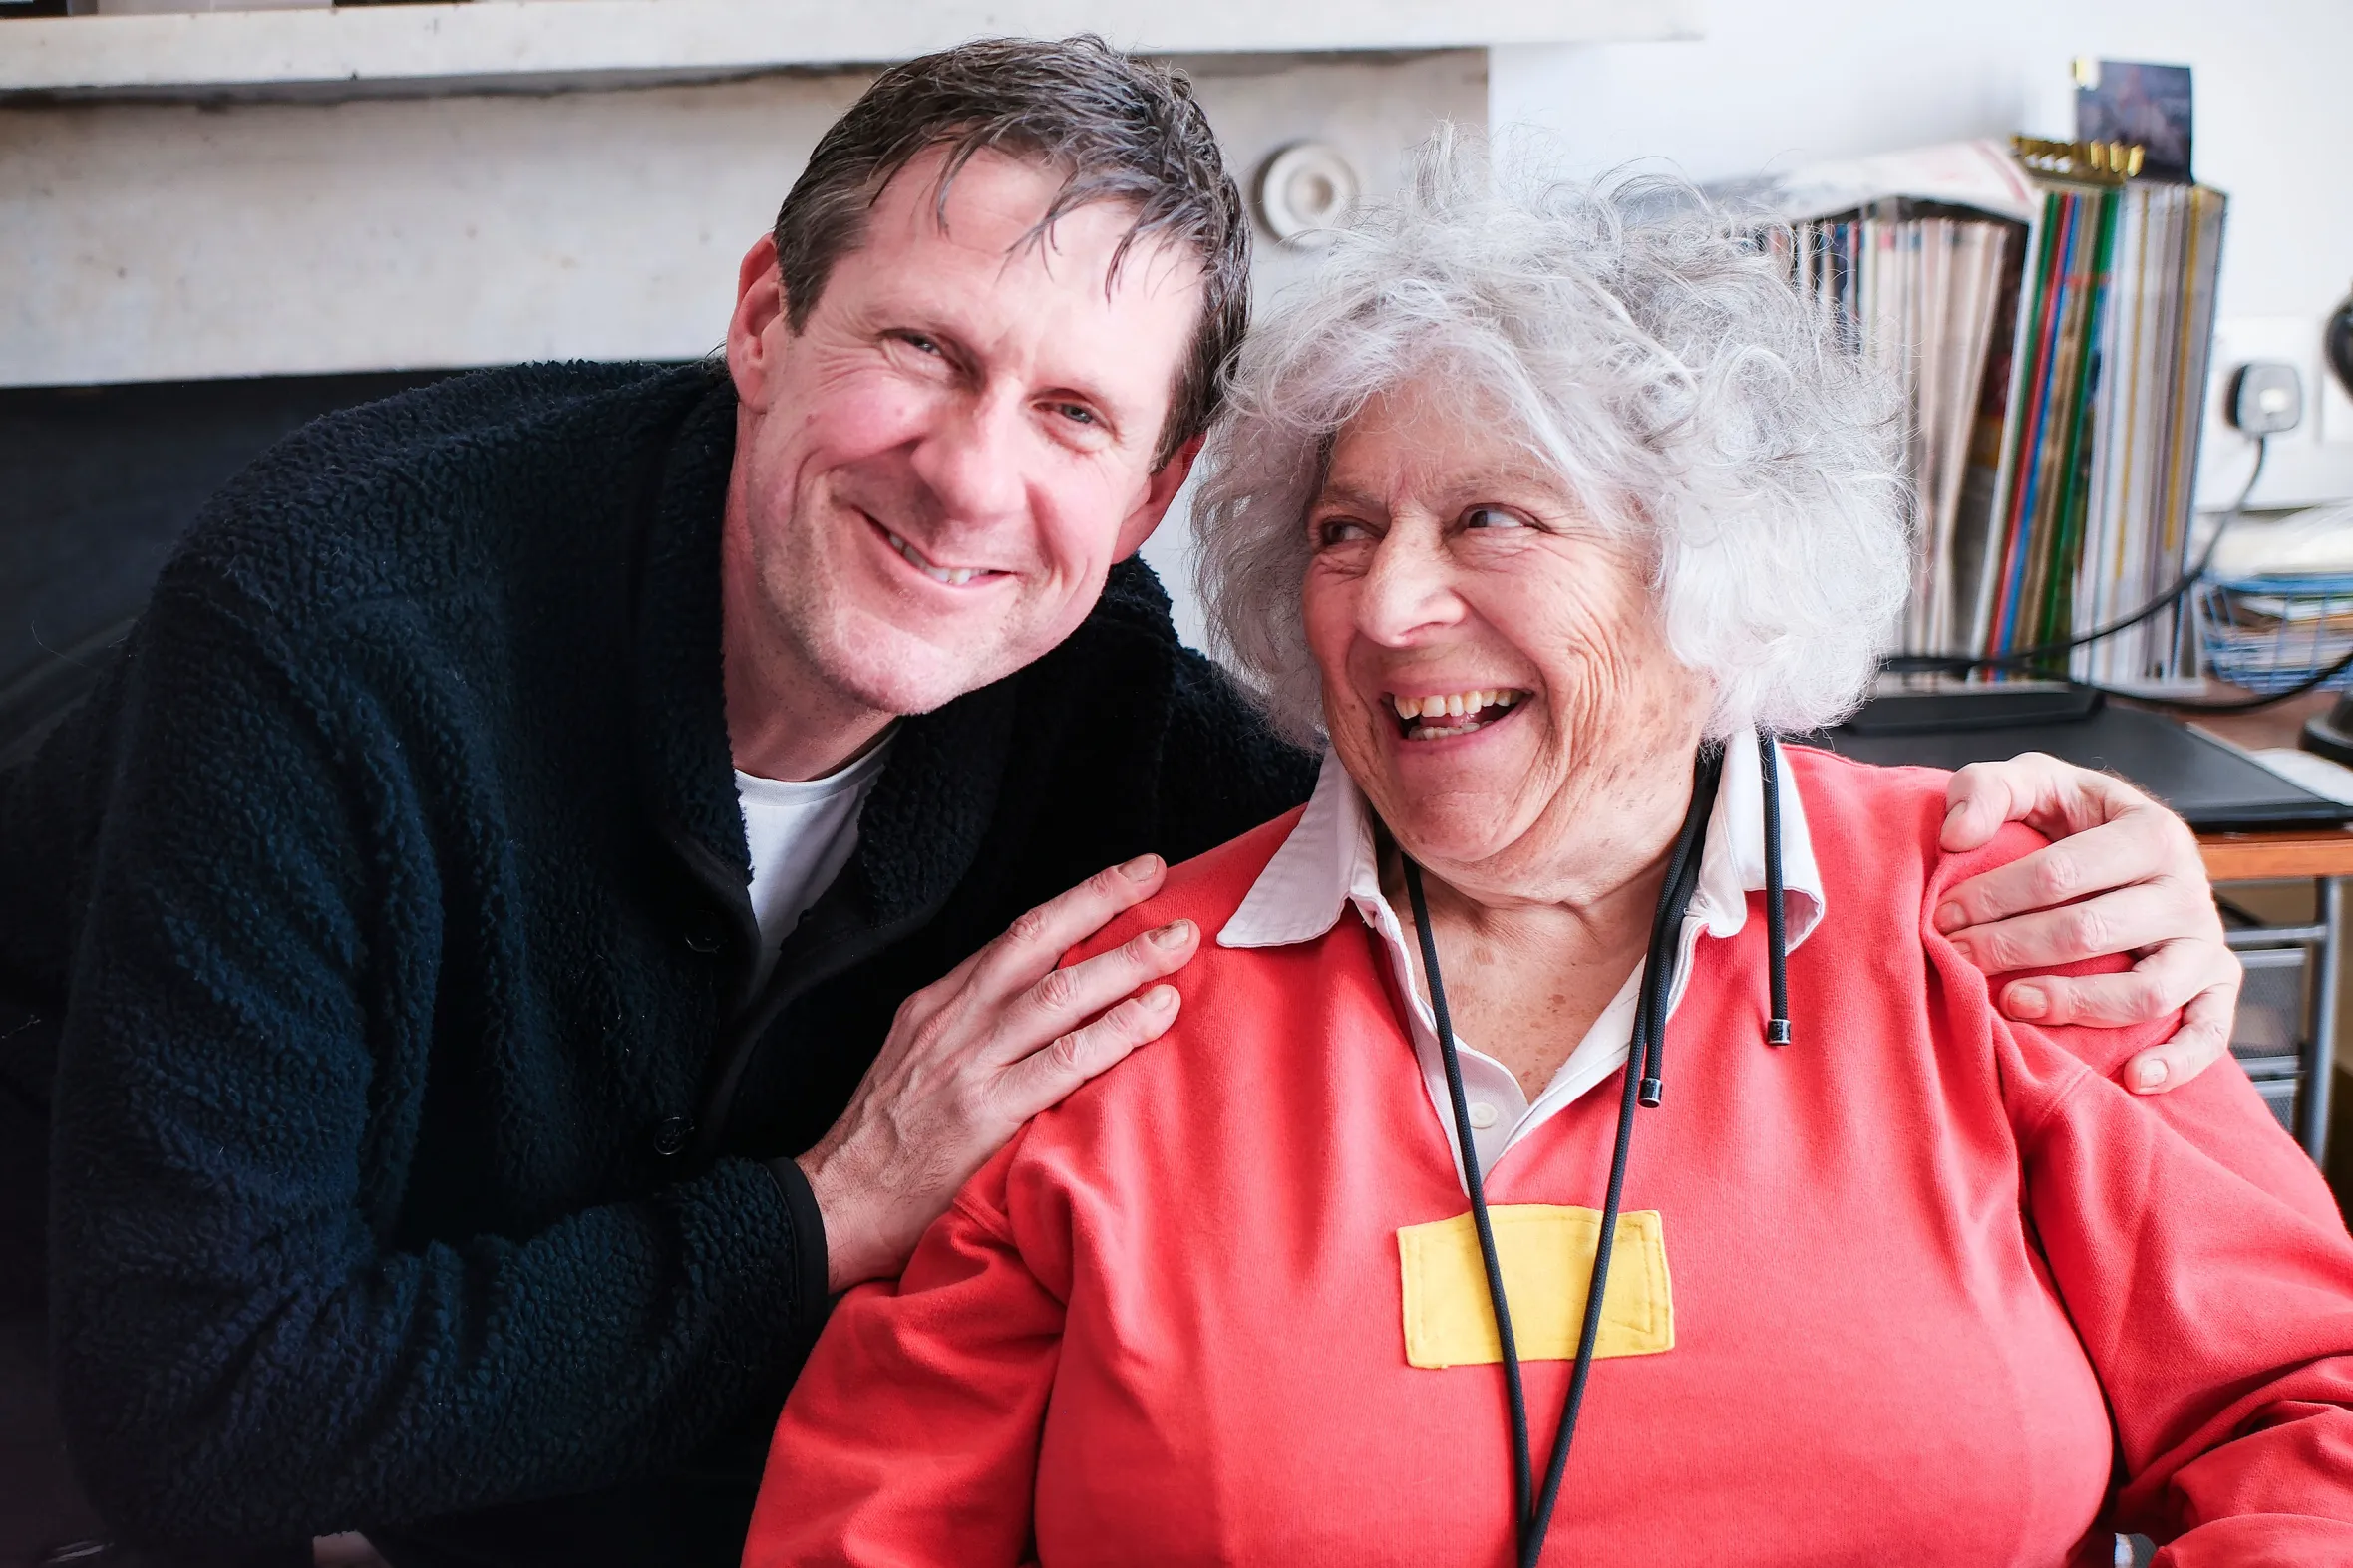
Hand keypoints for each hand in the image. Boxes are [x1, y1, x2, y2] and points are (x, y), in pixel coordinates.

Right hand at [794, 855, 1197, 1289]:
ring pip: (1060, 994)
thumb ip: (972, 1028)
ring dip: (1128, 964)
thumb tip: (1044, 1003)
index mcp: (937, 1003)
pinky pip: (1064, 1062)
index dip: (1080, 899)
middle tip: (1167, 888)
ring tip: (1181, 945)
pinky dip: (1116, 1032)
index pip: (1018, 936)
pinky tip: (1154, 1015)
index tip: (1132, 877)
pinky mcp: (985, 1115)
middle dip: (1108, 905)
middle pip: (1039, 942)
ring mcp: (969, 1065)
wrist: (832, 1206)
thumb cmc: (882, 1143)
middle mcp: (954, 1021)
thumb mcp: (915, 1061)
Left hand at [1935, 752, 2237, 1094]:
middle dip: (2013, 947)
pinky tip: (2132, 1077)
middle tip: (1957, 956)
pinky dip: (2177, 1060)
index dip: (1995, 896)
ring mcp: (2205, 941)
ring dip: (2075, 1004)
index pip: (2062, 872)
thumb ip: (1987, 791)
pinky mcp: (2215, 985)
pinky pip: (2209, 1030)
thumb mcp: (2032, 783)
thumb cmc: (2069, 819)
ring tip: (2012, 1002)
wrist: (2123, 845)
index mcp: (2151, 831)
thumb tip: (1956, 836)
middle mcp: (2189, 888)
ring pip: (2146, 990)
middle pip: (2092, 931)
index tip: (1944, 915)